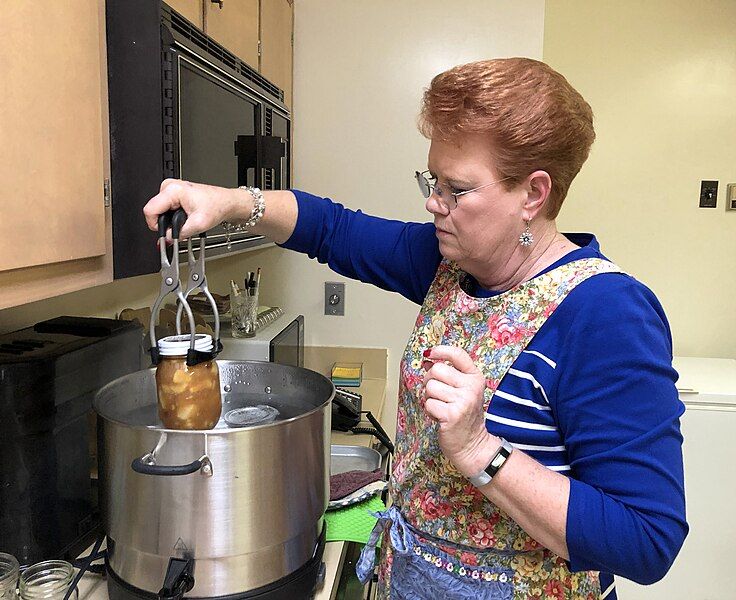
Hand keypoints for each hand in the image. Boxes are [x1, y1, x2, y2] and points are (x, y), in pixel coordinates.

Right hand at [143, 179, 245, 238]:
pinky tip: (185, 218)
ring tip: (186, 222)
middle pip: (155, 211)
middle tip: (180, 229)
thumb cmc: (217, 207)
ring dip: (170, 221)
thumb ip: (180, 234)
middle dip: (166, 224)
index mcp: (173, 190)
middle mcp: (170, 186)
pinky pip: (165, 208)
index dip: (156, 226)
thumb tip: (168, 239)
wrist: (226, 202)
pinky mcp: (173, 193)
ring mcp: (171, 189)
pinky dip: (173, 217)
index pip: (150, 210)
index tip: (165, 234)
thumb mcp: (199, 224)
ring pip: (160, 211)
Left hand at [422, 345, 498, 476]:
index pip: (458, 354)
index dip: (441, 351)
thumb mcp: (463, 391)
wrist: (472, 444)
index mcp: (475, 378)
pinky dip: (429, 411)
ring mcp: (463, 401)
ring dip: (429, 398)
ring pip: (430, 387)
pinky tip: (439, 416)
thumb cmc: (464, 416)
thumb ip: (448, 374)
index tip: (430, 354)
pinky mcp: (452, 414)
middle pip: (437, 370)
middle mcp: (471, 387)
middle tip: (436, 393)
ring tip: (440, 407)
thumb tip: (428, 359)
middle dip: (429, 380)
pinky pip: (428, 403)